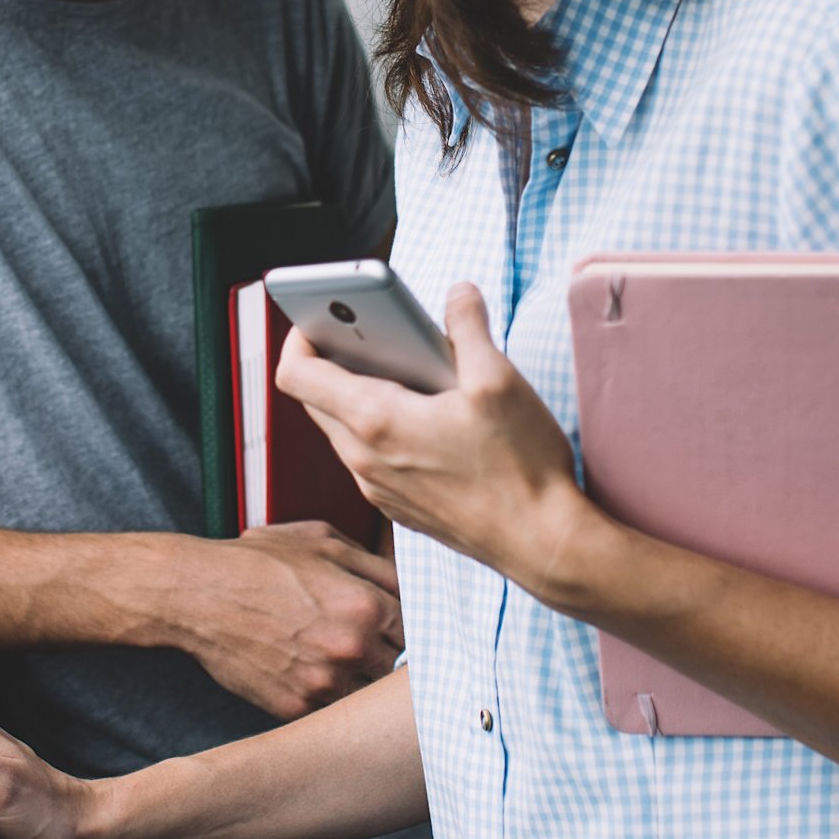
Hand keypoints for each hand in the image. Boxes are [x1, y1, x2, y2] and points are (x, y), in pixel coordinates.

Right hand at [168, 522, 402, 718]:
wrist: (198, 595)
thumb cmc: (259, 562)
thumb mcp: (323, 542)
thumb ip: (376, 566)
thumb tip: (410, 587)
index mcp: (367, 605)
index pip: (420, 631)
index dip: (408, 629)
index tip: (397, 628)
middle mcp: (352, 648)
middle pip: (399, 669)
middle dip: (387, 656)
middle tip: (368, 645)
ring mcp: (324, 683)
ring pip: (367, 697)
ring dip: (360, 681)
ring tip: (336, 660)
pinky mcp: (296, 708)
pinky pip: (330, 711)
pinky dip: (328, 697)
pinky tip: (310, 673)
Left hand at [275, 283, 597, 588]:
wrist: (543, 545)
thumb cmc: (520, 468)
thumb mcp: (498, 380)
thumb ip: (469, 327)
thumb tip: (459, 293)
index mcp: (375, 421)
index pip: (295, 374)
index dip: (298, 335)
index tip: (320, 316)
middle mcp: (364, 461)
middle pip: (316, 399)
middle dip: (334, 361)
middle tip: (376, 336)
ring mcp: (379, 489)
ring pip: (344, 430)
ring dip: (361, 396)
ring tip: (409, 374)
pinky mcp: (399, 508)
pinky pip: (369, 459)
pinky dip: (382, 430)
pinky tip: (428, 418)